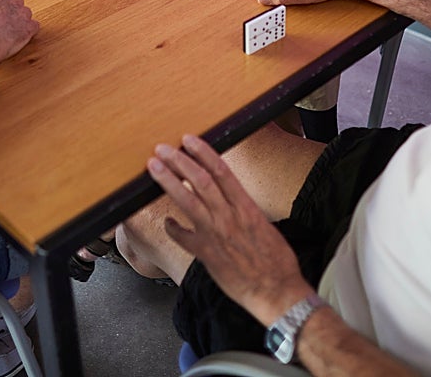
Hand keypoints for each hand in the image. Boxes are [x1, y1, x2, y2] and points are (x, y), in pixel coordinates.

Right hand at [0, 0, 39, 61]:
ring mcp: (23, 13)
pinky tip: (19, 37)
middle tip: (5, 24)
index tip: (0, 14)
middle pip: (18, 2)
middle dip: (13, 12)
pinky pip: (34, 27)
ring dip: (21, 22)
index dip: (3, 7)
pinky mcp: (30, 26)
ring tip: (10, 33)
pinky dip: (29, 32)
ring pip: (26, 14)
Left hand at [147, 135, 311, 320]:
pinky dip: (172, 227)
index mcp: (246, 207)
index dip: (203, 152)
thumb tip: (231, 200)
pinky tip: (167, 222)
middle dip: (179, 161)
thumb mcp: (264, 225)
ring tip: (154, 168)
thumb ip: (244, 210)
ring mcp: (216, 234)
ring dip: (168, 181)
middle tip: (162, 149)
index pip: (222, 171)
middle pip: (200, 180)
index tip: (189, 140)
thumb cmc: (276, 260)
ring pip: (188, 200)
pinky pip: (182, 236)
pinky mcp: (206, 254)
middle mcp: (229, 216)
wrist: (276, 291)